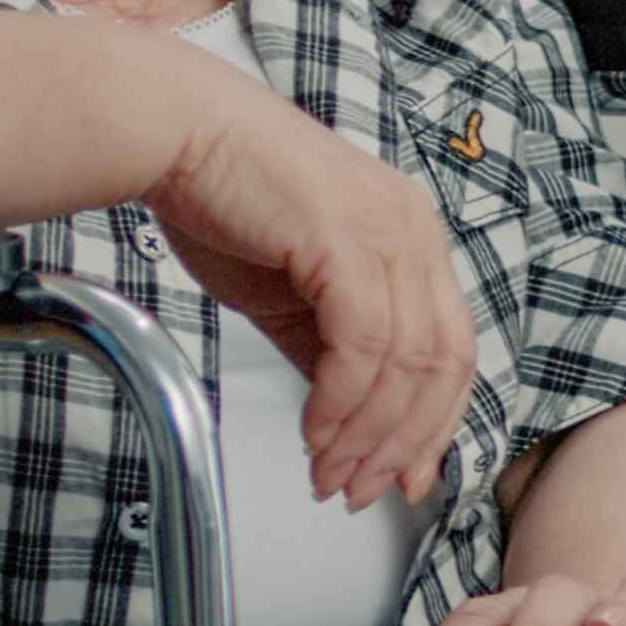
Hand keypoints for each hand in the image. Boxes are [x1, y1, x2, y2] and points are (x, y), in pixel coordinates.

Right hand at [147, 56, 477, 508]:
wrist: (174, 134)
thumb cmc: (224, 194)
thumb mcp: (292, 290)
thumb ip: (327, 349)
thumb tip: (345, 417)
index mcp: (411, 237)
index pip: (451, 349)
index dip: (434, 424)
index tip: (406, 476)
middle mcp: (414, 230)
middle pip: (443, 365)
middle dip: (404, 443)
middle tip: (362, 490)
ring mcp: (389, 230)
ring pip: (405, 364)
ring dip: (367, 435)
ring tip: (329, 473)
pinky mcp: (348, 239)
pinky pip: (364, 347)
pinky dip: (343, 403)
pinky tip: (314, 433)